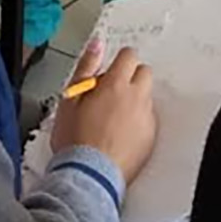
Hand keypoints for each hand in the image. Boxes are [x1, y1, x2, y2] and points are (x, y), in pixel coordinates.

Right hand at [51, 44, 157, 182]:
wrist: (89, 176)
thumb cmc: (76, 140)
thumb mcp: (70, 98)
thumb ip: (86, 67)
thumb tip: (97, 45)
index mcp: (116, 85)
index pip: (129, 56)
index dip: (119, 61)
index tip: (109, 72)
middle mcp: (136, 98)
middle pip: (144, 73)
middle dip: (131, 77)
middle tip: (111, 92)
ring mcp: (146, 119)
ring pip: (146, 97)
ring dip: (134, 100)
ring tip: (112, 117)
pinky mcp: (150, 139)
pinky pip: (148, 120)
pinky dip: (138, 122)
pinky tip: (120, 134)